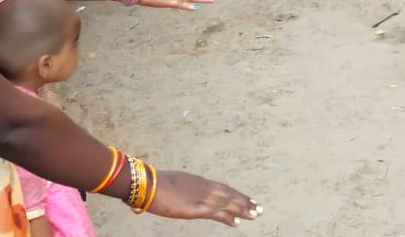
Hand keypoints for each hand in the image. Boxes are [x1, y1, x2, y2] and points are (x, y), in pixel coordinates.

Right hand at [144, 170, 260, 225]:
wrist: (145, 183)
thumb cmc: (151, 185)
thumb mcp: (169, 187)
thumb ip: (175, 192)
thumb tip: (170, 197)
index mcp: (198, 182)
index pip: (222, 188)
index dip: (235, 194)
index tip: (247, 198)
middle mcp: (203, 187)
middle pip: (229, 194)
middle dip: (245, 201)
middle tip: (259, 208)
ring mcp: (201, 197)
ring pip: (228, 203)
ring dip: (243, 209)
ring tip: (256, 214)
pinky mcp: (196, 208)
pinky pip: (217, 213)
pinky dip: (229, 217)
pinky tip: (237, 222)